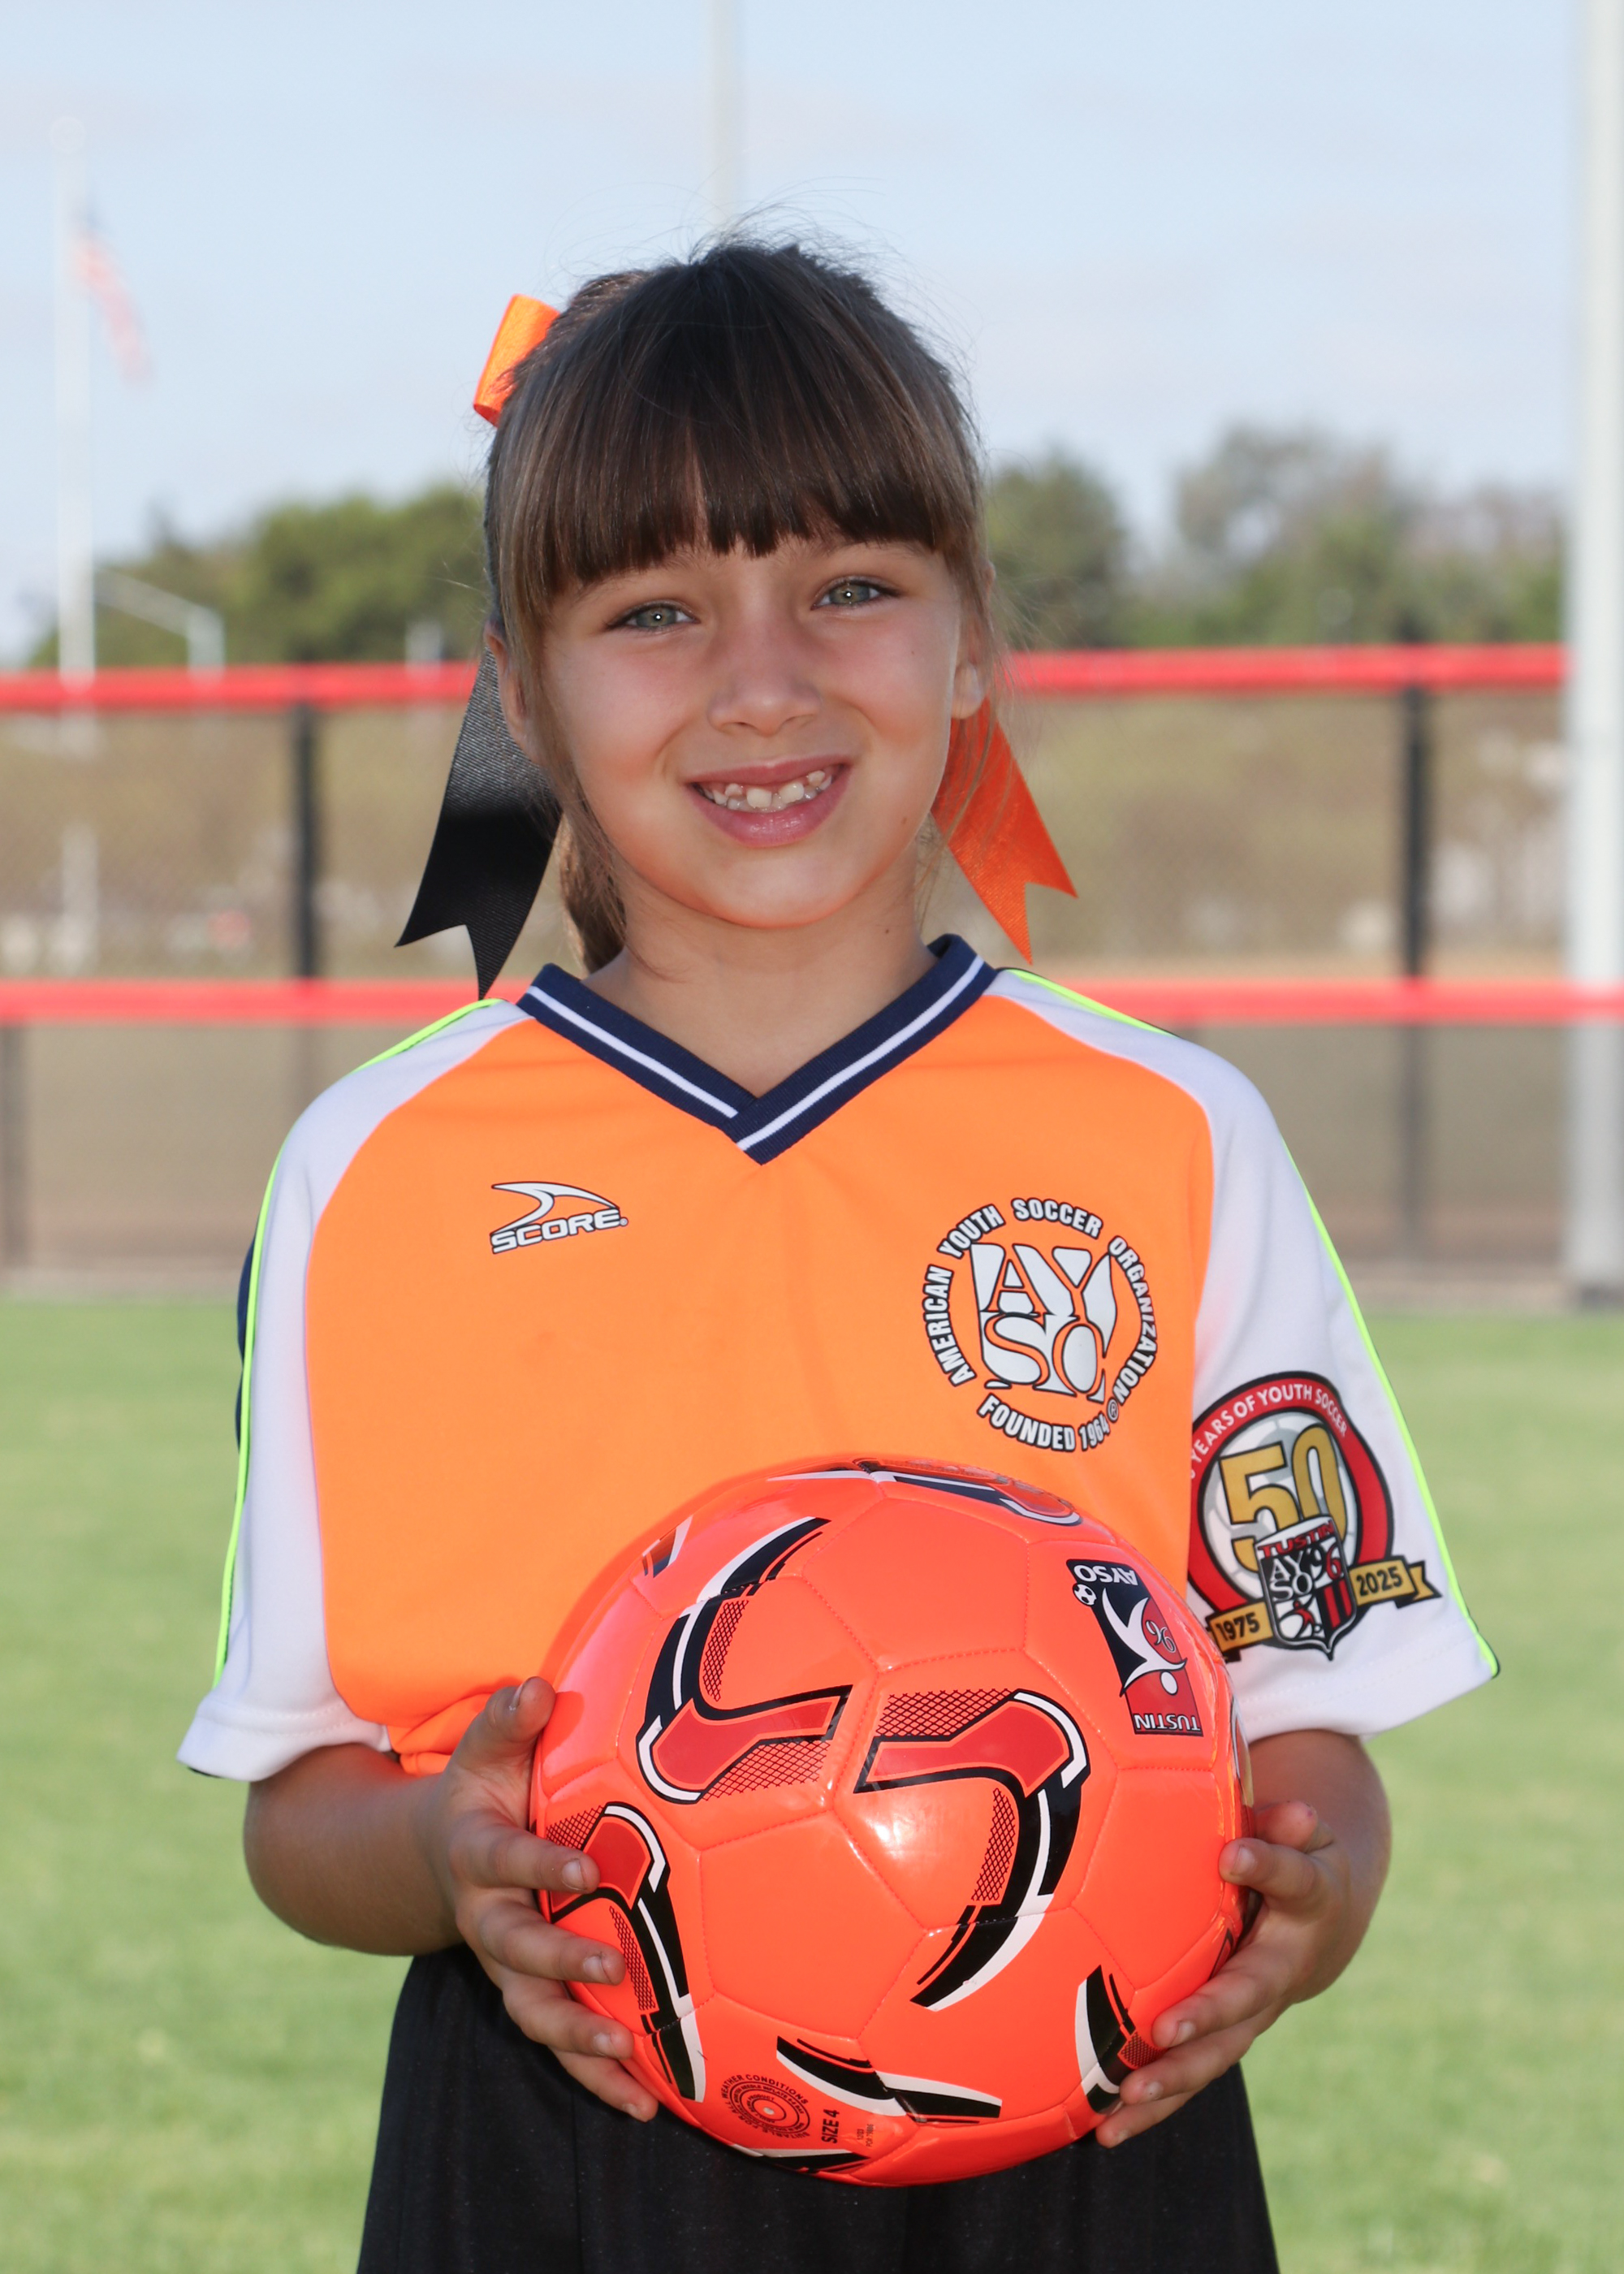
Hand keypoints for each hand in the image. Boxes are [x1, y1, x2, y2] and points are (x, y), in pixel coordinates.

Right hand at [415, 1678, 658, 2120]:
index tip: (584, 1867)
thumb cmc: (481, 1793)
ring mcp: (507, 1967)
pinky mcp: (532, 1996)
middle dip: (560, 1959)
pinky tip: (646, 2105)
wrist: (438, 1856)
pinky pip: (561, 2045)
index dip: (540, 1865)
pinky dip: (598, 2078)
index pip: (506, 1860)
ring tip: (628, 2054)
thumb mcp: (484, 1753)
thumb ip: (508, 1722)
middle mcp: (486, 1921)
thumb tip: (537, 1686)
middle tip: (610, 1962)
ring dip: (577, 2037)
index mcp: (477, 1856)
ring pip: (534, 2012)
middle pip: (515, 1951)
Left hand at [1094, 1797, 1344, 2146]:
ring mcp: (1249, 2014)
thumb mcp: (1303, 1834)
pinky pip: (1187, 2076)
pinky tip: (1103, 2130)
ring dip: (1172, 2082)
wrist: (1319, 1926)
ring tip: (1125, 2103)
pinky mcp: (1218, 2038)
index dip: (1265, 1865)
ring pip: (1214, 2056)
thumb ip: (1287, 1825)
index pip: (1291, 1880)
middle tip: (1167, 2030)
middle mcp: (1278, 1971)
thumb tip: (1296, 1813)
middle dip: (1207, 2017)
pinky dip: (1151, 2107)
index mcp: (1305, 1904)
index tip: (1231, 1853)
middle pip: (1246, 1999)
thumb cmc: (1297, 1862)